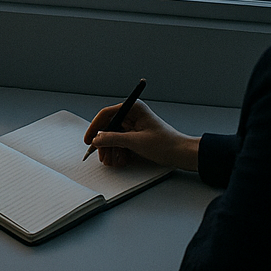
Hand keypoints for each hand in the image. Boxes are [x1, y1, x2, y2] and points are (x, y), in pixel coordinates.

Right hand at [83, 99, 199, 171]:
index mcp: (134, 108)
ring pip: (114, 136)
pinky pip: (121, 142)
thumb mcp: (136, 142)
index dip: (95, 128)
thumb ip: (114, 139)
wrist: (182, 154)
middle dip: (105, 143)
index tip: (89, 140)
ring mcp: (134, 125)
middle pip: (109, 127)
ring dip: (112, 150)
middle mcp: (133, 114)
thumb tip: (97, 139)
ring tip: (113, 161)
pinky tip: (121, 160)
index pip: (107, 114)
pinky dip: (119, 152)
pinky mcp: (137, 135)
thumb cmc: (166, 144)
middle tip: (102, 155)